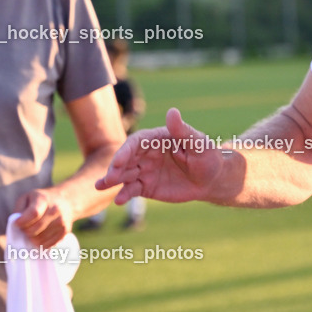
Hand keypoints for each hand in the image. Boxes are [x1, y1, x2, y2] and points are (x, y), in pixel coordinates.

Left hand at [14, 188, 74, 248]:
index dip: (22, 222)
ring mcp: (62, 221)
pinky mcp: (65, 231)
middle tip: (24, 228)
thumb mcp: (27, 198)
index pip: (33, 214)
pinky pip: (47, 245)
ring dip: (32, 239)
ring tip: (32, 232)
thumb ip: (19, 209)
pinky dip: (40, 244)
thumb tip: (16, 224)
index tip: (17, 223)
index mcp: (44, 199)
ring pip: (40, 239)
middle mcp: (55, 210)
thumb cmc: (41, 200)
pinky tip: (40, 236)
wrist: (65, 200)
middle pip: (35, 229)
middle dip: (25, 232)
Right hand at [95, 108, 224, 204]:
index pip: (136, 142)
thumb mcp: (199, 143)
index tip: (119, 162)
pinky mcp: (146, 186)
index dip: (126, 151)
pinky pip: (132, 189)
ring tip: (100, 186)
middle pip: (126, 158)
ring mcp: (145, 170)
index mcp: (157, 139)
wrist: (211, 180)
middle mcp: (147, 154)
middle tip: (108, 178)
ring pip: (125, 174)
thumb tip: (172, 111)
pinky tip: (119, 201)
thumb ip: (183, 131)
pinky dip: (124, 194)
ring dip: (112, 179)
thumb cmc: (208, 157)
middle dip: (115, 167)